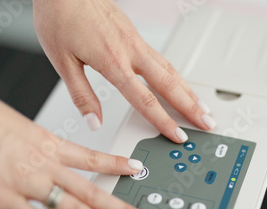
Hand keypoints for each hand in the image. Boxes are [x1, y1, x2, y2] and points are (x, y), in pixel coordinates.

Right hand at [0, 82, 156, 208]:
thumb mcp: (21, 126)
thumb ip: (42, 147)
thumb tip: (57, 158)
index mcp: (48, 143)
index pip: (93, 156)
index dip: (118, 164)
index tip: (138, 171)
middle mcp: (43, 163)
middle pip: (92, 190)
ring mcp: (24, 181)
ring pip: (72, 207)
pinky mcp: (1, 196)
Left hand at [32, 0, 215, 141]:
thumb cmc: (60, 16)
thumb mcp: (62, 60)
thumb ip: (81, 95)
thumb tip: (93, 121)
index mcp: (112, 61)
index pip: (144, 99)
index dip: (163, 121)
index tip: (177, 135)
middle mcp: (130, 50)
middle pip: (169, 84)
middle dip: (191, 107)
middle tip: (207, 122)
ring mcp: (136, 41)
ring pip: (171, 70)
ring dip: (189, 91)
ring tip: (203, 107)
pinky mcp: (136, 34)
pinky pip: (164, 59)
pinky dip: (178, 76)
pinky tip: (181, 84)